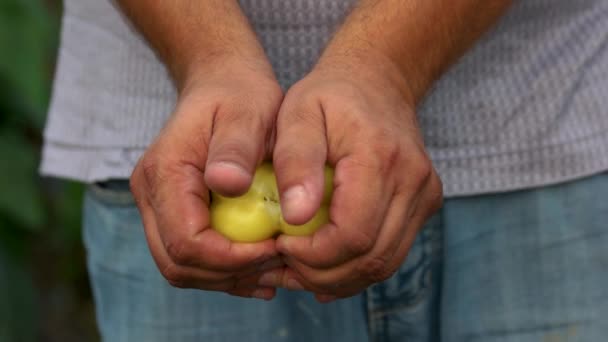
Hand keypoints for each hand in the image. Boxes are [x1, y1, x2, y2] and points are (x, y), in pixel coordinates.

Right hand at [130, 57, 283, 299]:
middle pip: (177, 263)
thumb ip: (235, 149)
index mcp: (165, 172)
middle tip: (276, 262)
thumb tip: (227, 186)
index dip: (231, 258)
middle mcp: (151, 194)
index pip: (186, 242)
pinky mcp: (173, 211)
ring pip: (182, 266)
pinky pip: (190, 255)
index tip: (275, 248)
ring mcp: (158, 205)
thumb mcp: (247, 112)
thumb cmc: (239, 95)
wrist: (222, 84)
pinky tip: (260, 270)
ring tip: (272, 268)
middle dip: (228, 274)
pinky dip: (224, 271)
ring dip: (227, 277)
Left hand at [265, 53, 442, 300]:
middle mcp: (414, 181)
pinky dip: (355, 267)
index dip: (312, 256)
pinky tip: (323, 265)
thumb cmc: (329, 96)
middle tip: (282, 266)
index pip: (352, 236)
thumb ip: (296, 163)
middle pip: (371, 259)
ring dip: (337, 278)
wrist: (376, 80)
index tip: (279, 245)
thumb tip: (296, 217)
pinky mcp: (424, 203)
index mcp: (381, 158)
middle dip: (320, 275)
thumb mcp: (298, 115)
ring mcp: (425, 195)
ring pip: (383, 264)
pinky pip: (389, 253)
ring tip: (298, 268)